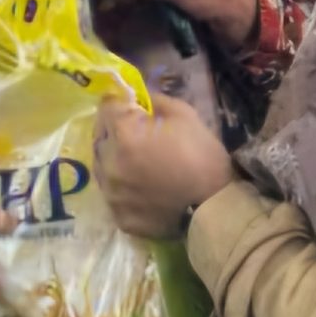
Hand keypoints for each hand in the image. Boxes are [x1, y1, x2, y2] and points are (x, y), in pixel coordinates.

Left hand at [94, 97, 234, 239]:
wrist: (216, 206)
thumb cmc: (203, 156)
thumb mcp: (185, 115)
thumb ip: (154, 101)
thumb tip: (137, 99)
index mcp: (124, 134)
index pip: (106, 107)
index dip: (118, 103)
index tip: (129, 108)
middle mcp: (109, 163)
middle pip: (100, 137)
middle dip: (114, 132)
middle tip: (135, 136)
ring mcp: (111, 194)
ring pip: (102, 167)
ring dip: (114, 161)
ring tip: (138, 165)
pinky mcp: (118, 216)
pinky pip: (112, 195)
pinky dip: (123, 189)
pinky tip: (141, 189)